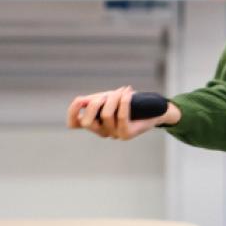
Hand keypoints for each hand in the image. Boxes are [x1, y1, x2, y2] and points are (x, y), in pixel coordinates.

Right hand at [65, 85, 179, 140]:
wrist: (153, 109)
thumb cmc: (128, 102)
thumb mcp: (108, 98)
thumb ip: (94, 100)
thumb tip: (81, 101)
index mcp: (94, 123)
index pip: (74, 124)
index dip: (72, 112)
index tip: (80, 99)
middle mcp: (102, 132)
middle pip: (87, 122)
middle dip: (94, 104)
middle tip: (107, 95)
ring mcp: (114, 134)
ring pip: (105, 115)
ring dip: (113, 98)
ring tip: (122, 91)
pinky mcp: (127, 134)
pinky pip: (121, 116)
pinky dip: (123, 101)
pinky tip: (127, 91)